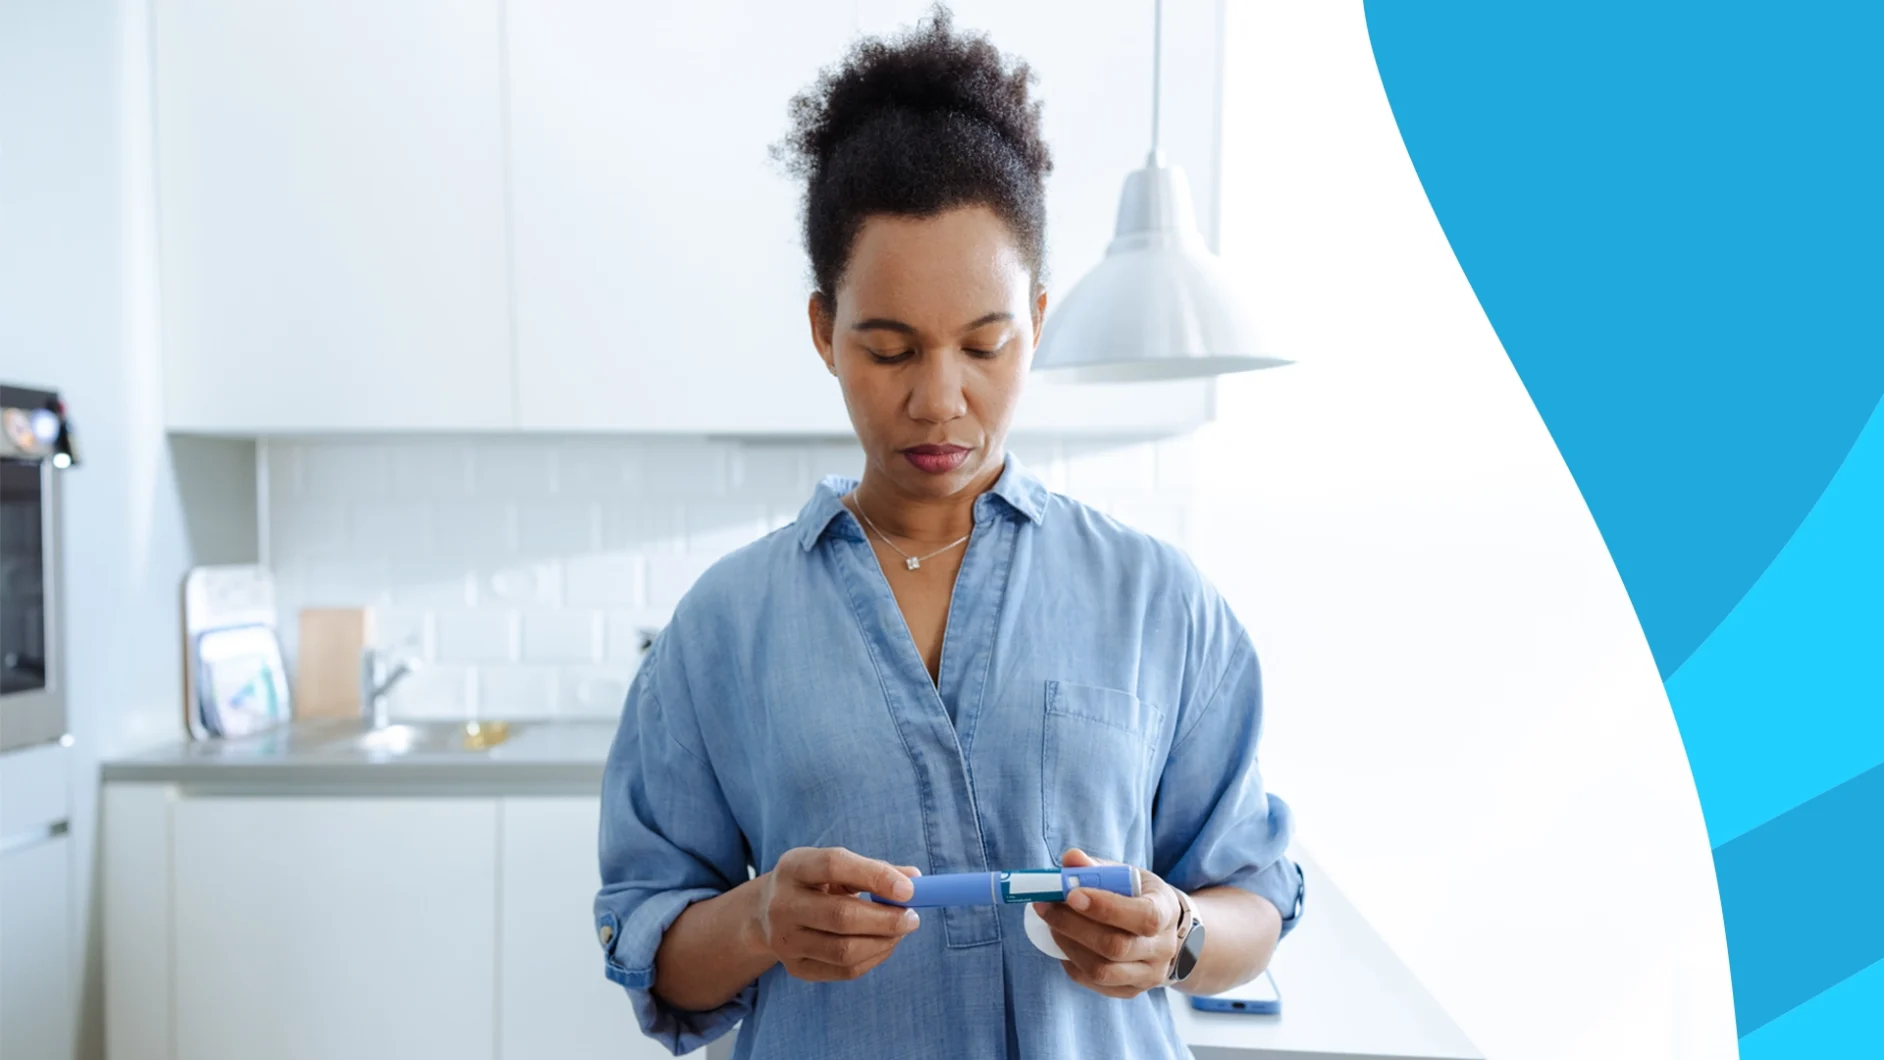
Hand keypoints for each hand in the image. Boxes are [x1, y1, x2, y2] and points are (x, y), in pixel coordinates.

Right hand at [745, 846, 922, 982]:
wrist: (767, 913)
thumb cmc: (815, 883)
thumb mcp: (836, 867)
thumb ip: (875, 869)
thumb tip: (916, 880)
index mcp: (793, 867)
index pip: (834, 865)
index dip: (875, 876)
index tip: (910, 889)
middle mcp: (782, 904)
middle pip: (841, 916)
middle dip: (886, 919)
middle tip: (913, 918)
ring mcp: (786, 940)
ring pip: (844, 950)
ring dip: (884, 942)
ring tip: (901, 931)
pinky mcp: (796, 967)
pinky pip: (844, 971)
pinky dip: (873, 958)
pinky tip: (884, 945)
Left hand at [1034, 848, 1183, 998]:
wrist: (1164, 929)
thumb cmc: (1139, 896)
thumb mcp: (1127, 875)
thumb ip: (1098, 867)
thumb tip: (1070, 859)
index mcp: (1166, 912)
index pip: (1143, 916)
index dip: (1105, 907)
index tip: (1071, 894)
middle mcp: (1162, 948)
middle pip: (1117, 947)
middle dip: (1074, 925)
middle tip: (1046, 906)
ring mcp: (1149, 974)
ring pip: (1103, 971)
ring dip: (1068, 946)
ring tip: (1051, 924)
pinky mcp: (1131, 991)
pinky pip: (1095, 984)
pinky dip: (1072, 963)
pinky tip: (1063, 942)